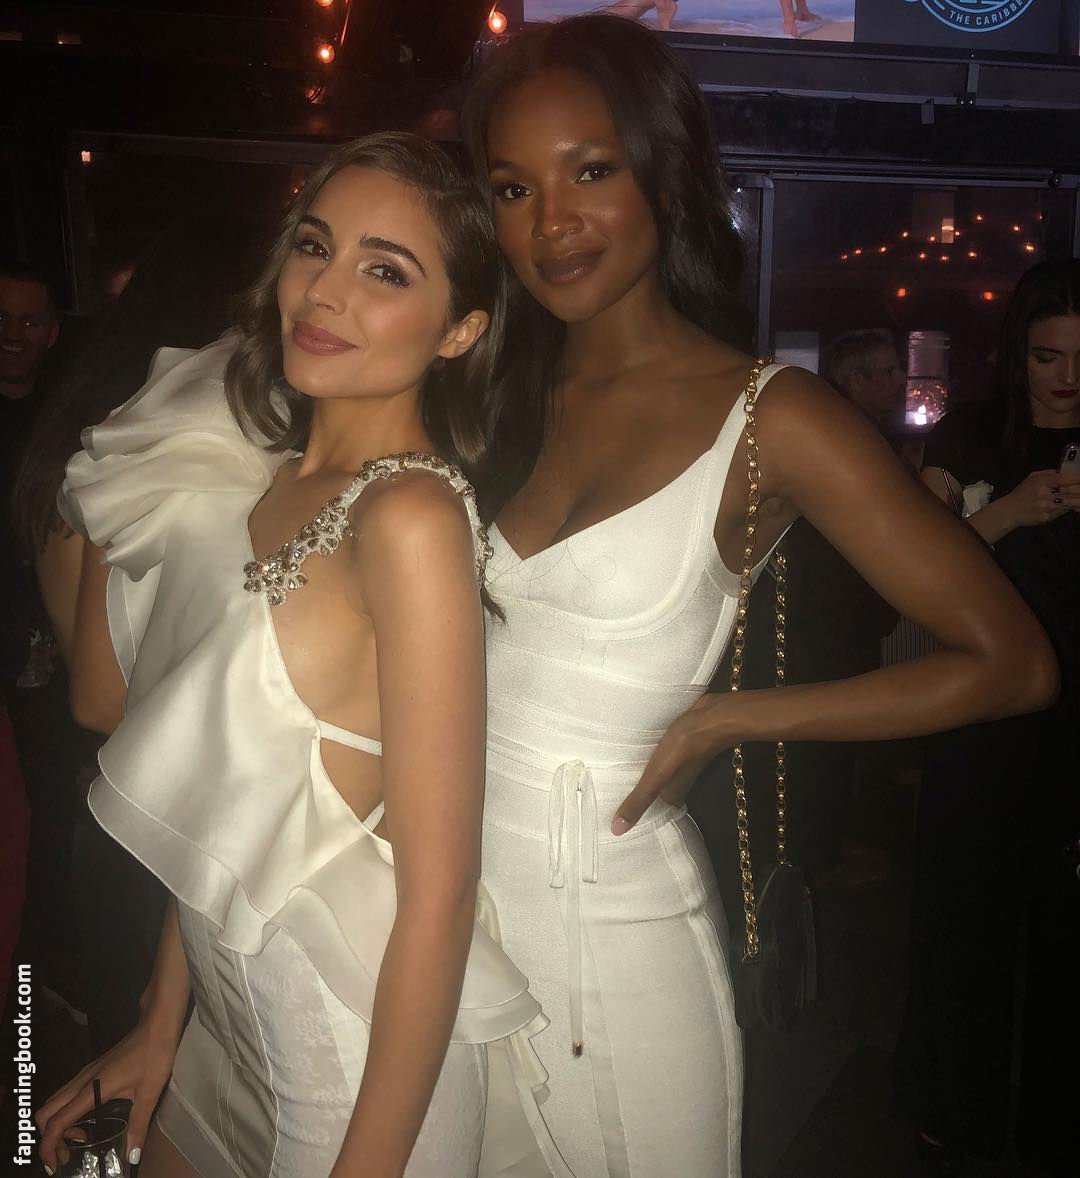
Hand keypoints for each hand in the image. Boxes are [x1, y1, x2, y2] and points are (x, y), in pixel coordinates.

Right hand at [36, 1014, 181, 1173]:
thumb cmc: (154, 1054)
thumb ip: (138, 1125)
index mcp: (92, 1089)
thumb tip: (132, 1155)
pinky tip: (88, 1121)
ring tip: (80, 1140)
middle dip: (48, 1138)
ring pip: (54, 1103)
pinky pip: (66, 1095)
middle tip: (67, 1154)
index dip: (49, 1146)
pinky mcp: (91, 1071)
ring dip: (57, 1125)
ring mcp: (85, 1074)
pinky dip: (66, 1113)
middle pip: (46, 1112)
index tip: (54, 1165)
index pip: (57, 1122)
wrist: (157, 1024)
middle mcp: (82, 1081)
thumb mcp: (149, 1092)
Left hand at [613, 694, 725, 833]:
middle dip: (629, 788)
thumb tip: (617, 830)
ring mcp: (677, 762)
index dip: (630, 812)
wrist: (713, 715)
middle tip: (600, 790)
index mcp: (671, 794)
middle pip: (649, 789)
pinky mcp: (676, 743)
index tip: (608, 816)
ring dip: (636, 769)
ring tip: (606, 769)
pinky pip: (656, 753)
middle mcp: (675, 781)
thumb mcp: (657, 776)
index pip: (648, 810)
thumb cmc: (686, 746)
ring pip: (652, 771)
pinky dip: (644, 753)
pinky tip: (629, 747)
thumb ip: (639, 800)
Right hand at [1002, 470, 1079, 527]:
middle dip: (1079, 490)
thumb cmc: (1021, 494)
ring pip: (1069, 503)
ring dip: (1076, 500)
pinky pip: (1062, 512)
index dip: (1076, 478)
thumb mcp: (1031, 478)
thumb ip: (1048, 473)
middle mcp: (1044, 494)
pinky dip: (1069, 508)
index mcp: (1041, 482)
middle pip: (1070, 491)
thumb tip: (1064, 472)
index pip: (1064, 479)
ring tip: (1077, 498)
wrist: (1010, 511)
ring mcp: (1046, 507)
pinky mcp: (1047, 517)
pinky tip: (1071, 506)